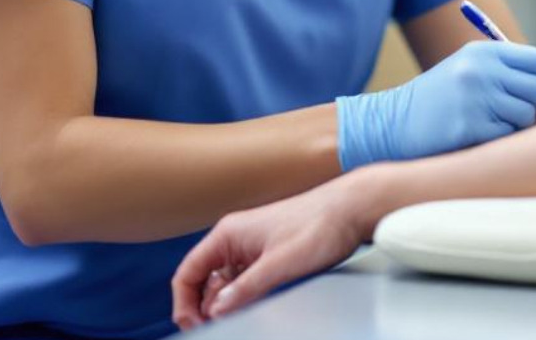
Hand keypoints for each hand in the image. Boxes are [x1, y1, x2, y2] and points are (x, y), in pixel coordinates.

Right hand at [171, 174, 376, 329]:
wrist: (350, 209)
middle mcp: (234, 239)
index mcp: (228, 234)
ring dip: (223, 305)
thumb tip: (217, 310)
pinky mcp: (266, 255)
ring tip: (233, 321)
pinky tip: (249, 310)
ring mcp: (250, 247)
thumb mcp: (281, 263)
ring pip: (223, 284)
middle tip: (214, 330)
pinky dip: (240, 298)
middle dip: (203, 308)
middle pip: (202, 281)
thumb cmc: (319, 224)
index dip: (184, 303)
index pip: (188, 273)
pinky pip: (243, 282)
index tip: (194, 326)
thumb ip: (246, 288)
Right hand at [335, 41, 535, 170]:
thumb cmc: (436, 105)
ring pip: (528, 114)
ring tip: (505, 134)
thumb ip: (504, 75)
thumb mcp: (466, 74)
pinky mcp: (469, 124)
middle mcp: (480, 68)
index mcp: (482, 52)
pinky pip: (508, 135)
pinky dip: (505, 142)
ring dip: (525, 129)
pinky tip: (486, 142)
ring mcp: (474, 95)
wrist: (389, 124)